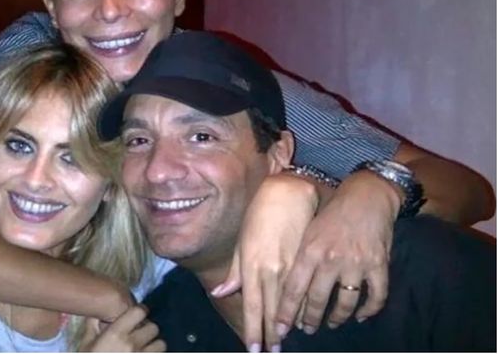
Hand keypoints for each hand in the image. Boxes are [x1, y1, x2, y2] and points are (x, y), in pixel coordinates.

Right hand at [80, 305, 165, 351]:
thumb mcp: (86, 344)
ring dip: (154, 345)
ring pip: (161, 345)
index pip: (139, 311)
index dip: (139, 311)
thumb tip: (98, 312)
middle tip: (140, 334)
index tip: (136, 315)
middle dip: (147, 329)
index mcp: (116, 334)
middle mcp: (132, 344)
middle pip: (153, 327)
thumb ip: (92, 326)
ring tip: (145, 349)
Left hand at [212, 173, 317, 351]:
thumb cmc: (261, 215)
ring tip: (287, 340)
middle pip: (271, 310)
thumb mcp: (243, 241)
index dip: (252, 329)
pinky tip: (306, 317)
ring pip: (292, 304)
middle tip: (273, 351)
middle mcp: (271, 269)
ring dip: (290, 324)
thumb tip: (219, 292)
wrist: (290, 192)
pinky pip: (309, 291)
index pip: (251, 306)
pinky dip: (306, 307)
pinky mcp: (310, 259)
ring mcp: (292, 266)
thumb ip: (235, 270)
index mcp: (251, 265)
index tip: (254, 348)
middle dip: (272, 334)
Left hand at [275, 170, 397, 335]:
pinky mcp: (379, 264)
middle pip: (318, 300)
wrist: (365, 196)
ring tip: (331, 322)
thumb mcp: (305, 230)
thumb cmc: (330, 212)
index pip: (293, 288)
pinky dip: (369, 309)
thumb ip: (292, 255)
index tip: (280, 328)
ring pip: (346, 302)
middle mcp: (331, 258)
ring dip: (338, 317)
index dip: (286, 312)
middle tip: (307, 330)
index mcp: (310, 250)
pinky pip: (376, 296)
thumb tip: (276, 279)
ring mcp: (356, 263)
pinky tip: (361, 315)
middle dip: (311, 320)